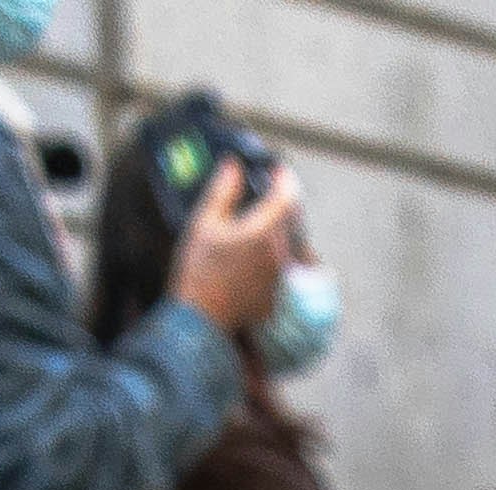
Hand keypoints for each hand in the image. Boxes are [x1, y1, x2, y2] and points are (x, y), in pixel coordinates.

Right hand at [174, 162, 305, 338]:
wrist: (202, 317)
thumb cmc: (199, 269)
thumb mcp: (205, 223)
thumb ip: (223, 191)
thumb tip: (233, 165)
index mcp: (265, 232)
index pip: (287, 196)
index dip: (285, 178)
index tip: (278, 169)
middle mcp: (282, 253)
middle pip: (295, 218)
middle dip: (285, 200)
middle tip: (272, 189)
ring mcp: (285, 274)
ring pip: (296, 240)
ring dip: (287, 225)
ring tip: (268, 218)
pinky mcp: (282, 291)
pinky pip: (292, 263)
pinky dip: (284, 250)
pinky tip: (264, 249)